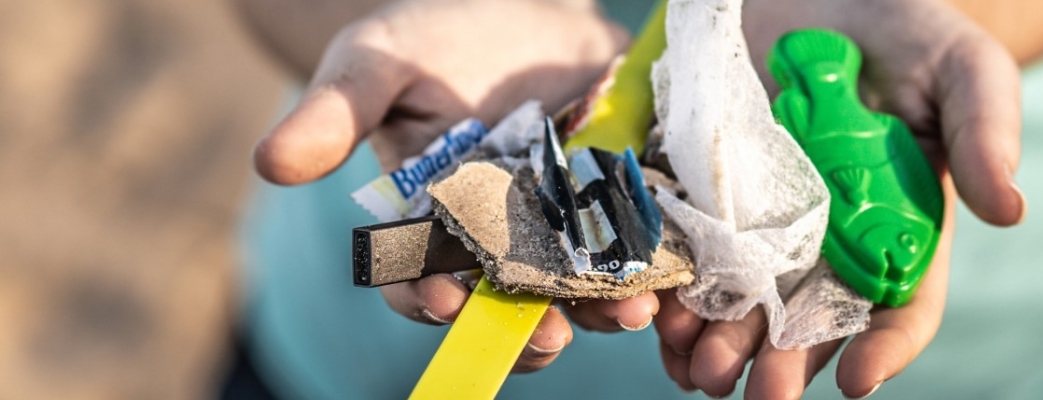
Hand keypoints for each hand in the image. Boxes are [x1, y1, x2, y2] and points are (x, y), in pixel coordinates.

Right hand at [251, 0, 657, 372]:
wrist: (520, 12)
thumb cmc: (433, 42)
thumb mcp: (377, 64)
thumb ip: (335, 114)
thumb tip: (270, 163)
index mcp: (433, 226)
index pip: (421, 281)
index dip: (428, 298)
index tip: (443, 300)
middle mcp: (499, 243)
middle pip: (510, 304)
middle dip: (529, 326)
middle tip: (547, 335)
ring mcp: (564, 228)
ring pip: (580, 288)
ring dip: (603, 307)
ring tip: (630, 310)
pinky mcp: (620, 203)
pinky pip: (640, 247)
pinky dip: (658, 266)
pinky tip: (676, 274)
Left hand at [653, 0, 1026, 396]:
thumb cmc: (909, 31)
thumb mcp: (960, 66)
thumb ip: (985, 129)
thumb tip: (1012, 210)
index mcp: (900, 226)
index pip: (901, 304)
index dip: (885, 348)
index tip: (857, 380)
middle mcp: (828, 237)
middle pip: (808, 320)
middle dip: (783, 362)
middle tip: (759, 392)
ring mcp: (762, 217)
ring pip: (740, 300)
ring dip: (718, 341)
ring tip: (696, 366)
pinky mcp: (704, 186)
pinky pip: (683, 247)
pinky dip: (668, 286)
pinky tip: (653, 314)